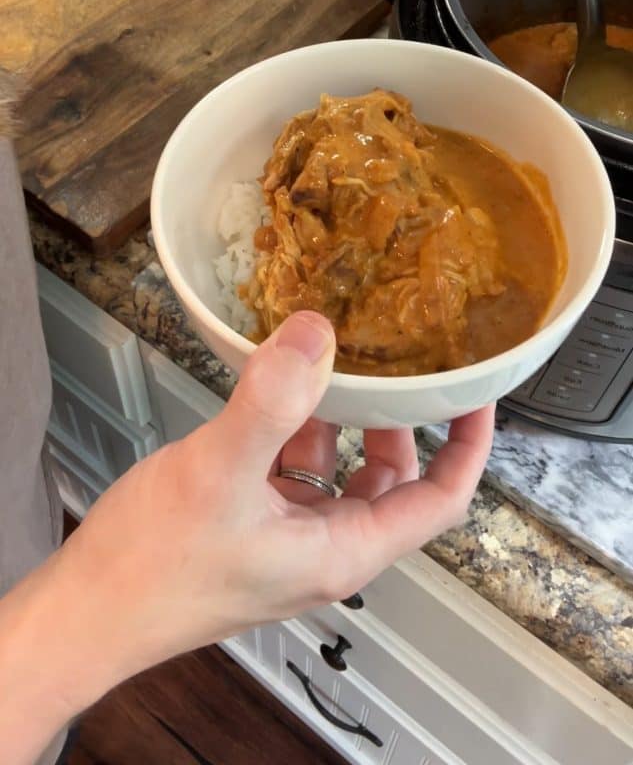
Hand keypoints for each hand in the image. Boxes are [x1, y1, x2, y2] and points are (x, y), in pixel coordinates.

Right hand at [0, 312, 493, 759]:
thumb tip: (316, 336)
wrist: (85, 611)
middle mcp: (324, 548)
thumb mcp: (219, 473)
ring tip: (338, 365)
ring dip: (344, 420)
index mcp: (341, 551)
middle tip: (402, 367)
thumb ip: (272, 402)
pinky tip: (275, 392)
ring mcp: (286, 536)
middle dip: (403, 424)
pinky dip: (296, 429)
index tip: (475, 394)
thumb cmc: (151, 568)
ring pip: (341, 470)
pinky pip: (294, 468)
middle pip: (394, 481)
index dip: (468, 445)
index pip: (441, 501)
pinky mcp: (251, 521)